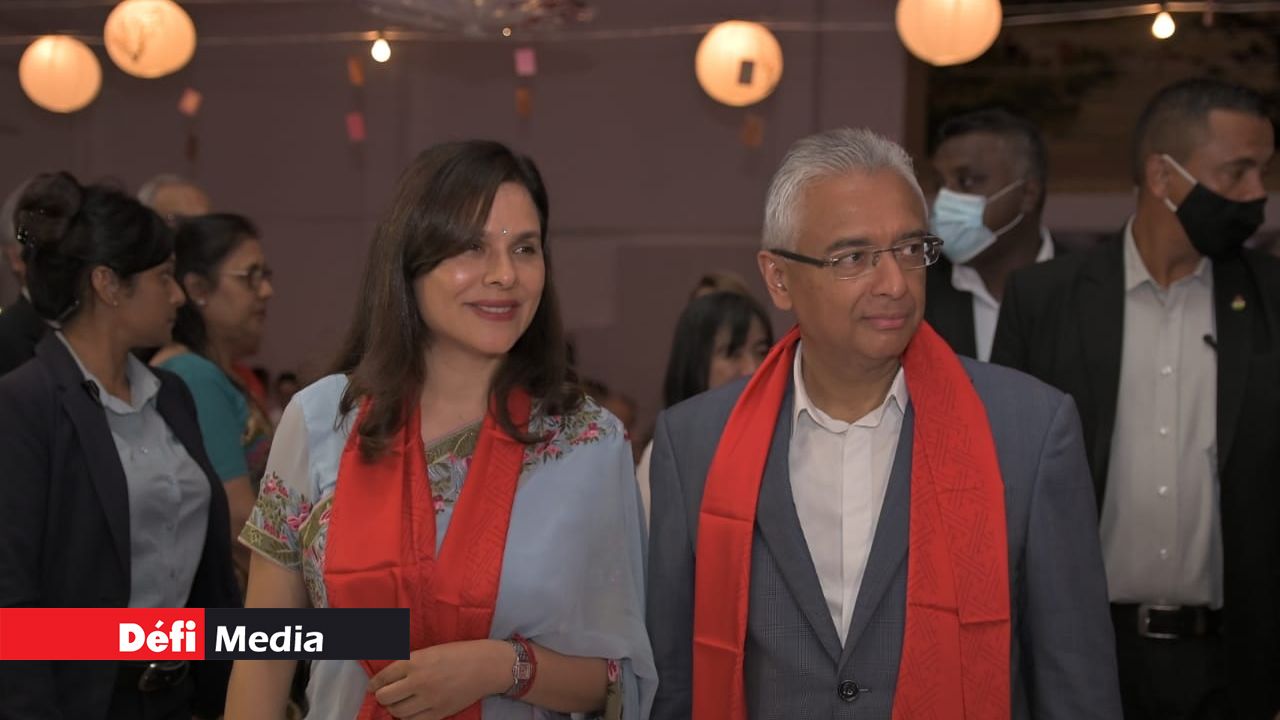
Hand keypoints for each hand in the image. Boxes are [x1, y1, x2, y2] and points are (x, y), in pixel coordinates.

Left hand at [368, 640, 513, 719]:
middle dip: (382, 697)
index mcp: (414, 661)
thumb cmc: (459, 653)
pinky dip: (409, 718)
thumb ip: (410, 663)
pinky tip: (412, 711)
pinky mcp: (439, 713)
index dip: (375, 684)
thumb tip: (389, 676)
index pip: (383, 677)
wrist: (486, 666)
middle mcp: (418, 681)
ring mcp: (429, 699)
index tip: (373, 687)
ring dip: (394, 709)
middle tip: (386, 695)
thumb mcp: (430, 651)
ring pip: (397, 712)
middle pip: (385, 697)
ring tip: (399, 704)